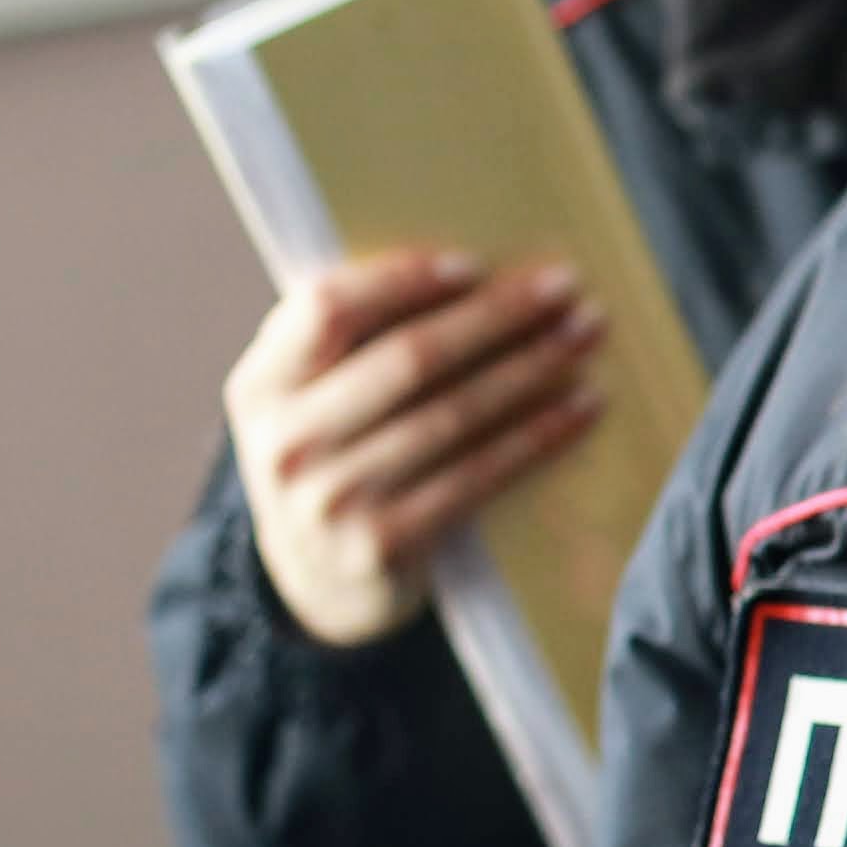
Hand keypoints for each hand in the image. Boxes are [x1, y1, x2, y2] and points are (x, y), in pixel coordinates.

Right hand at [223, 250, 605, 646]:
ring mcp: (330, 499)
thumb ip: (352, 342)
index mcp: (260, 384)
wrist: (317, 581)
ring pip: (453, 415)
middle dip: (496, 316)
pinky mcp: (382, 545)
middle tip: (566, 287)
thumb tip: (470, 270)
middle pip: (407, 358)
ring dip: (532, 369)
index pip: (325, 308)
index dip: (402, 280)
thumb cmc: (337, 456)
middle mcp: (284, 441)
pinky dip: (538, 436)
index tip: (475, 265)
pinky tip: (584, 407)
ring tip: (586, 336)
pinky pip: (478, 475)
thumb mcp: (311, 399)